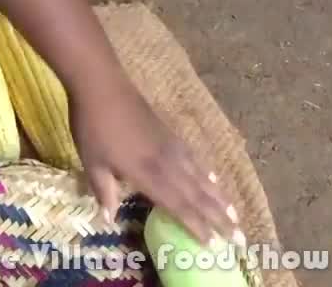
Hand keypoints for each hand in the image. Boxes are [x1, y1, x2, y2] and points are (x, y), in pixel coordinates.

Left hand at [70, 80, 240, 246]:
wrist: (103, 86)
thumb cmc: (93, 127)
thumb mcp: (92, 163)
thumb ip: (104, 191)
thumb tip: (109, 219)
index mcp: (147, 175)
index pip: (178, 207)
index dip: (196, 226)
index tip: (213, 245)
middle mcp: (166, 164)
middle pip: (197, 196)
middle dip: (219, 218)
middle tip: (239, 238)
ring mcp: (171, 147)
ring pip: (201, 178)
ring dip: (219, 198)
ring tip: (234, 215)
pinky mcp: (171, 133)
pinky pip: (195, 159)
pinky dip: (207, 173)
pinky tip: (214, 179)